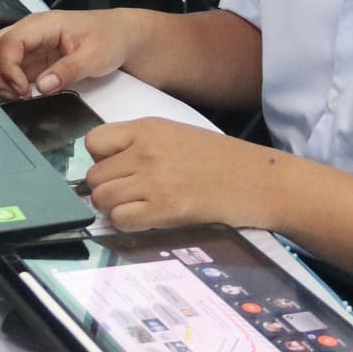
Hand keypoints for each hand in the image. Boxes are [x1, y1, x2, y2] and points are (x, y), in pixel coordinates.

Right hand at [0, 9, 136, 101]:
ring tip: (19, 97)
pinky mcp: (33, 59)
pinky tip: (24, 96)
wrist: (120, 36)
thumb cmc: (110, 38)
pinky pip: (10, 69)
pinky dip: (9, 84)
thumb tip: (43, 86)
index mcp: (44, 24)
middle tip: (15, 96)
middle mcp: (31, 32)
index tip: (23, 90)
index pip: (10, 41)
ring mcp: (30, 45)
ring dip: (0, 80)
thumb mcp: (95, 56)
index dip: (8, 68)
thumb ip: (69, 70)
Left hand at [82, 119, 289, 232]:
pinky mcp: (165, 207)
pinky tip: (146, 219)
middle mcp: (146, 150)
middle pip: (94, 176)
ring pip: (102, 199)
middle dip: (106, 189)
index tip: (115, 169)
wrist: (259, 179)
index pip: (94, 142)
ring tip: (137, 207)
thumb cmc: (222, 159)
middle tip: (128, 195)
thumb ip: (141, 144)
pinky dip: (127, 224)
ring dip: (114, 208)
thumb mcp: (177, 134)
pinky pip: (120, 219)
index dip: (100, 160)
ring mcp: (154, 179)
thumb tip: (109, 165)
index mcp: (149, 127)